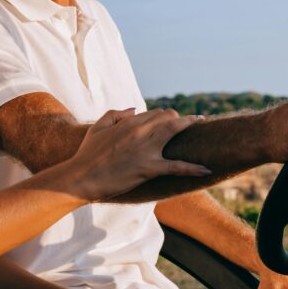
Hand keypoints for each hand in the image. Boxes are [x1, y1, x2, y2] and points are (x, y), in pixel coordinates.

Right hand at [68, 109, 210, 200]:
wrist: (81, 178)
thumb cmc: (87, 154)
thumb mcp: (98, 127)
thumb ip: (116, 114)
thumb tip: (134, 110)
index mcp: (129, 122)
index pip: (156, 113)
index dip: (166, 117)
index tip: (172, 121)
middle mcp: (140, 131)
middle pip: (170, 118)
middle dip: (182, 119)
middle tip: (191, 123)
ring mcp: (146, 149)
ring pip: (176, 131)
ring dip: (191, 127)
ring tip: (204, 129)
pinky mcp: (149, 168)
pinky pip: (176, 166)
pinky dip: (193, 168)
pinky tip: (206, 169)